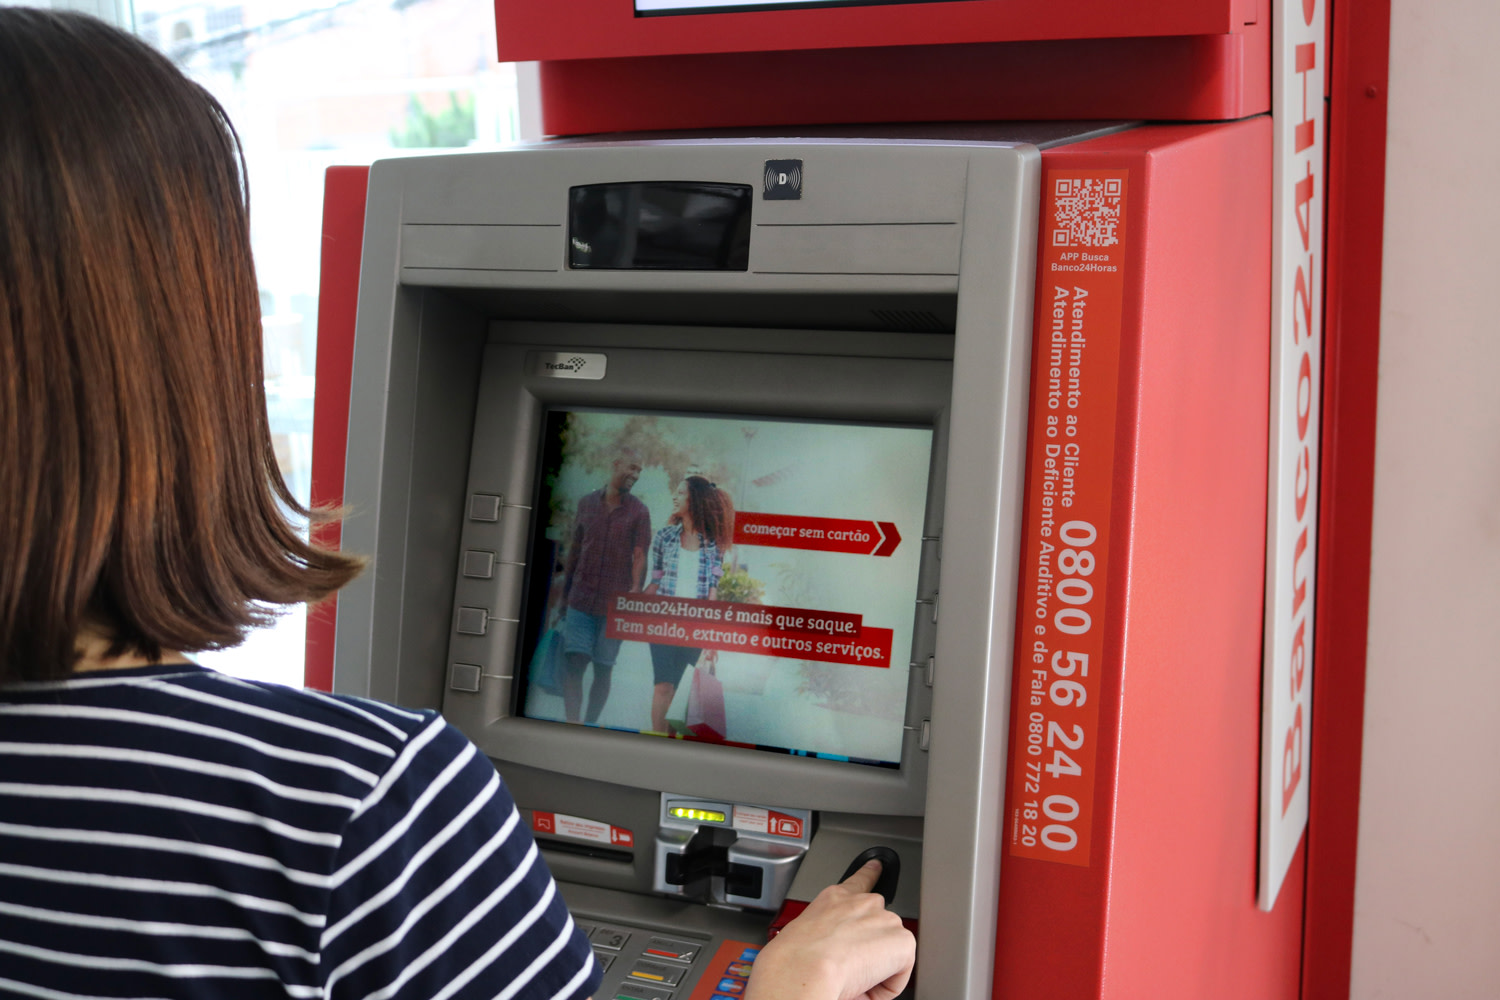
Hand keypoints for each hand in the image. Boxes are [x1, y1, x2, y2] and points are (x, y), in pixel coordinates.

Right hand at [744, 861, 914, 999]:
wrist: (803, 968)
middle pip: (880, 925)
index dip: (870, 872)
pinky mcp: (901, 941)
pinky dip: (885, 986)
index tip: (876, 865)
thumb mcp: (805, 936)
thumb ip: (828, 934)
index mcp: (835, 899)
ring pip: (889, 952)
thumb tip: (837, 958)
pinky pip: (900, 973)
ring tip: (849, 976)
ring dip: (875, 968)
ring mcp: (884, 920)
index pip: (859, 880)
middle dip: (870, 948)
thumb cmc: (794, 960)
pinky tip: (864, 982)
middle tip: (847, 968)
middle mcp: (862, 903)